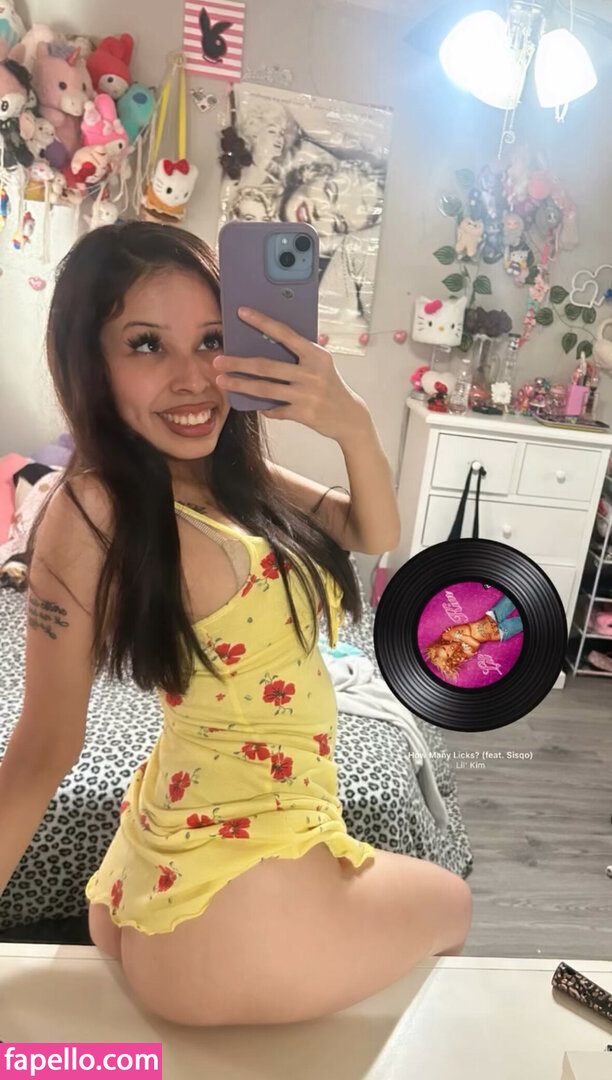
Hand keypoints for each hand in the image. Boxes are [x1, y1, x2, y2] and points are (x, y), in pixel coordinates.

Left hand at [212, 306, 368, 440]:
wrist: (350, 416)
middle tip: (217, 361)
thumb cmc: (331, 385)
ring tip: (222, 381)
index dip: (262, 322)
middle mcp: (311, 373)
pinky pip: (275, 410)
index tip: (242, 313)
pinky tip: (254, 406)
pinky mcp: (303, 414)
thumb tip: (265, 346)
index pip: (285, 334)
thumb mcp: (321, 365)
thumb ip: (299, 356)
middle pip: (266, 366)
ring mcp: (307, 395)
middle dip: (238, 363)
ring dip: (240, 385)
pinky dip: (264, 408)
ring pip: (265, 389)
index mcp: (316, 354)